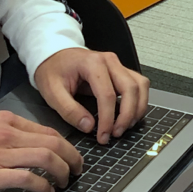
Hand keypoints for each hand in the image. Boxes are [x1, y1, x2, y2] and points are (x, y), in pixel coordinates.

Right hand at [0, 111, 82, 191]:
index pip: (47, 131)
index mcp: (6, 121)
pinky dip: (43, 185)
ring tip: (66, 182)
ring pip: (46, 158)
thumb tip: (22, 141)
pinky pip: (26, 179)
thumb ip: (3, 130)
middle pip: (54, 143)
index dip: (65, 145)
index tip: (71, 155)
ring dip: (62, 172)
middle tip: (78, 169)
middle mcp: (7, 135)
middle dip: (72, 158)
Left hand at [34, 48, 150, 143]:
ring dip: (138, 108)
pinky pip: (139, 84)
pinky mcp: (121, 70)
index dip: (108, 119)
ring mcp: (117, 64)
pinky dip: (139, 100)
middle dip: (127, 115)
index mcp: (92, 63)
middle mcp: (109, 61)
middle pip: (130, 88)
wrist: (54, 55)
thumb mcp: (52, 92)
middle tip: (116, 133)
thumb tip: (89, 126)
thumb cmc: (53, 70)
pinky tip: (131, 114)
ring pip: (140, 85)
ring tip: (126, 126)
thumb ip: (69, 110)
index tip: (103, 136)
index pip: (107, 94)